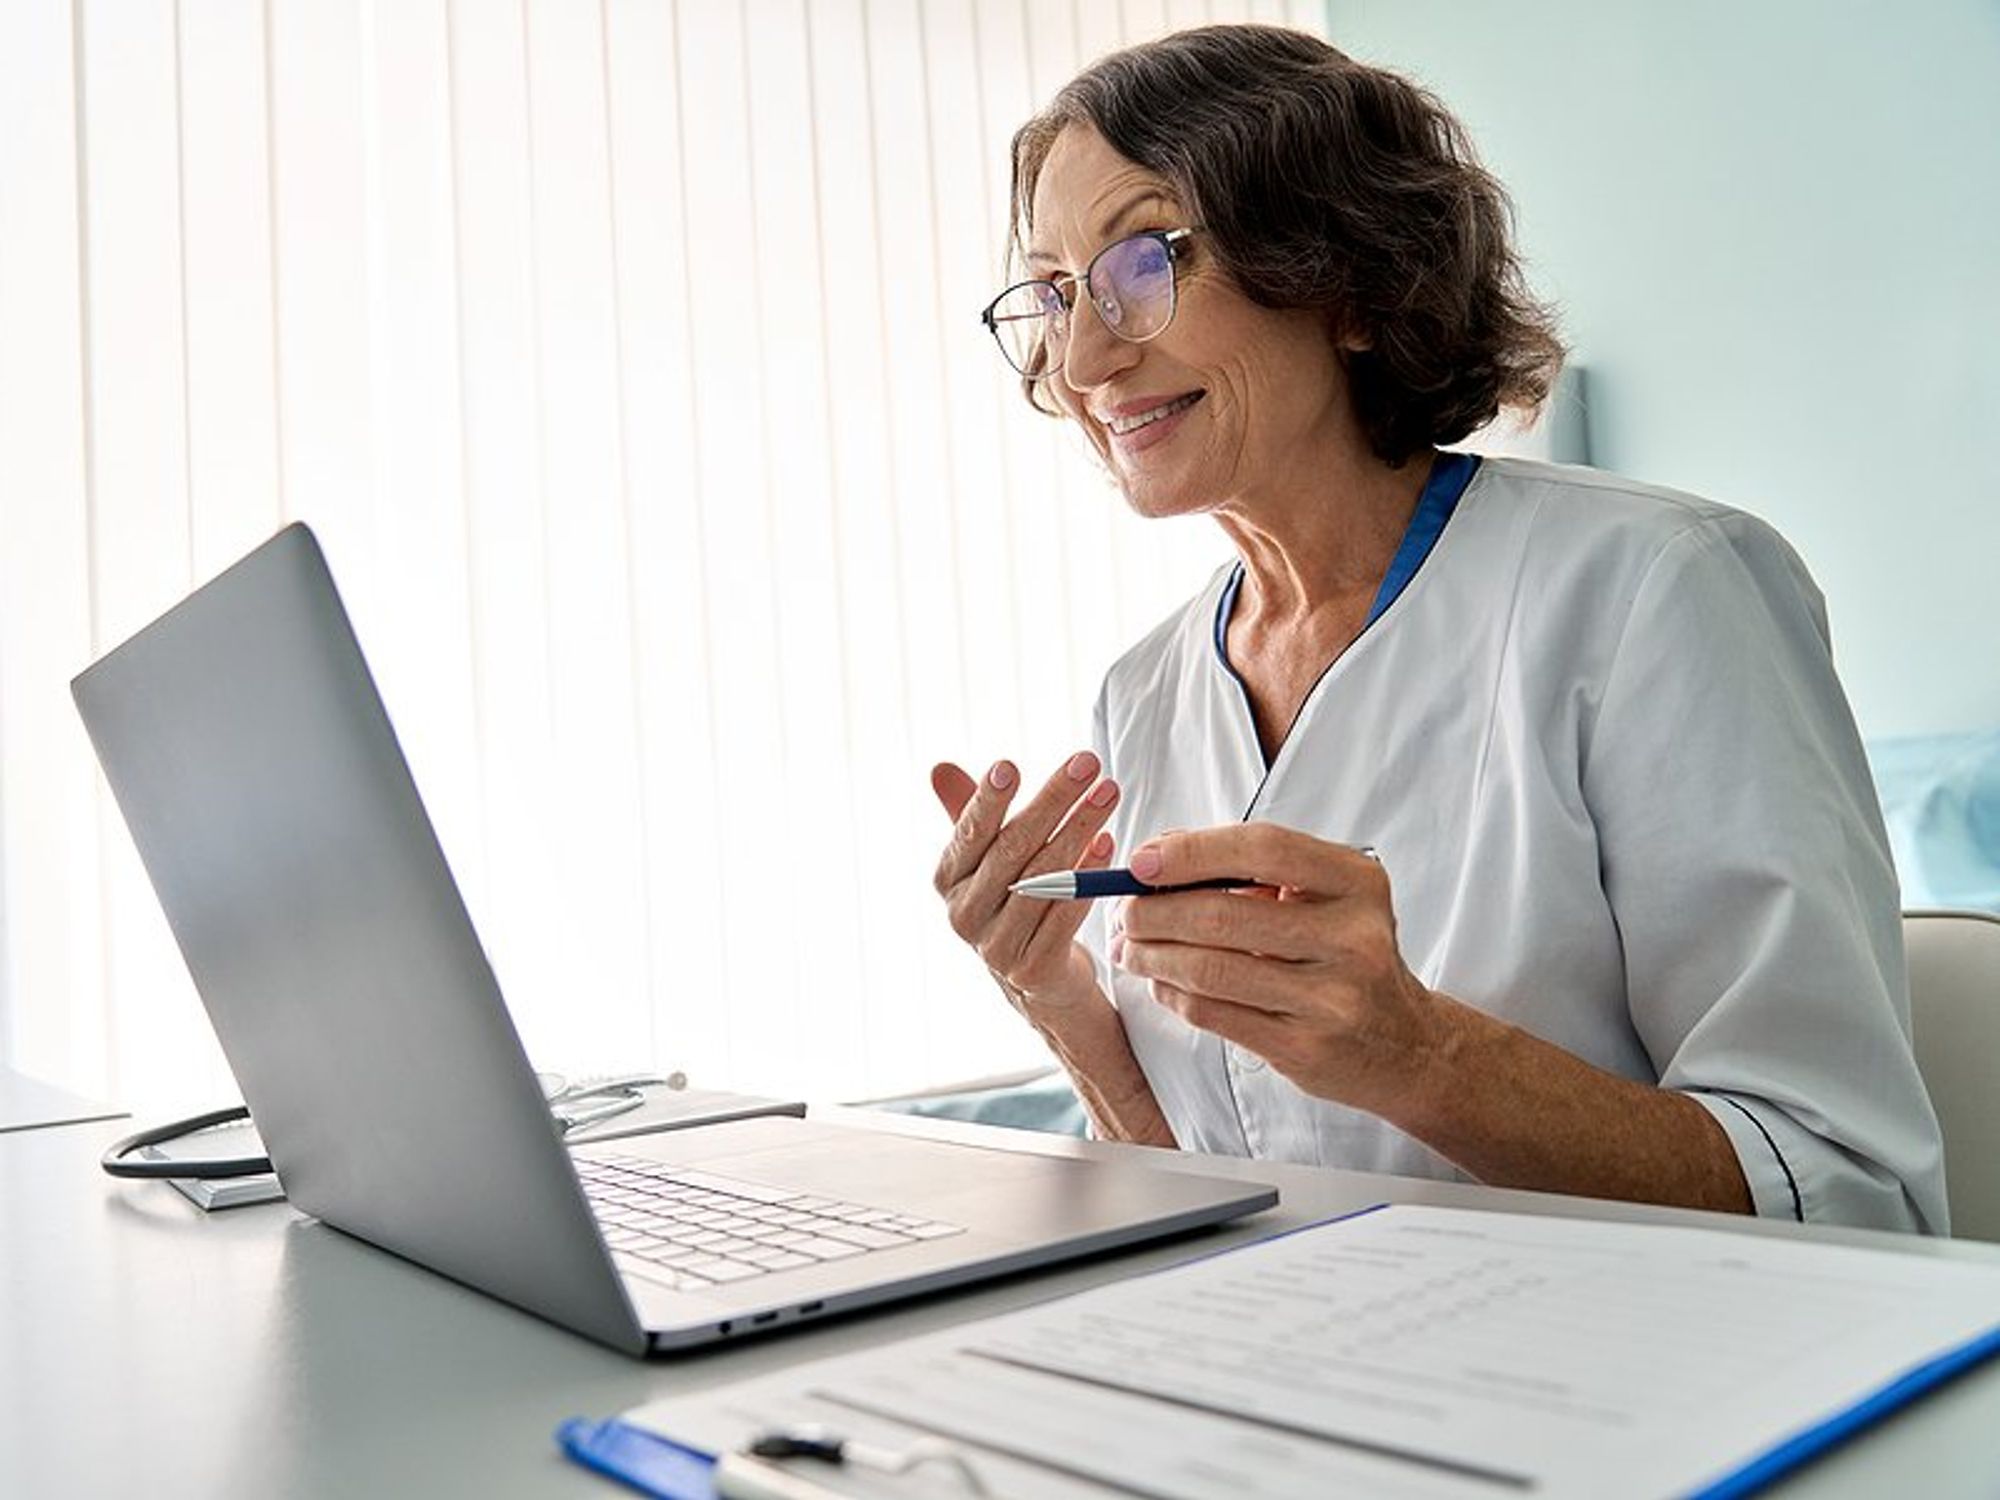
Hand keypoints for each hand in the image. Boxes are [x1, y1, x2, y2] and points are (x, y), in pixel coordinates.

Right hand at [930, 752, 1120, 1011]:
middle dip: (1053, 800)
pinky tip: (1106, 843)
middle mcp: (965, 914)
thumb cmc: (1012, 901)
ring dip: (1080, 829)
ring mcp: (998, 945)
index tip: (1009, 766)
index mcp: (948, 880)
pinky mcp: (1034, 967)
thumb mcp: (986, 858)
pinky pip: (1066, 913)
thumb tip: (940, 768)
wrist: (1037, 978)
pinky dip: (1088, 875)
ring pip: (1045, 878)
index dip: (987, 800)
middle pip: (1013, 848)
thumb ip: (968, 814)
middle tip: (1087, 763)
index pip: (969, 833)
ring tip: (1106, 793)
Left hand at [1109, 823, 1446, 1114]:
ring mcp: (1332, 998)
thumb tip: (1157, 853)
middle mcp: (1353, 937)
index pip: (1263, 849)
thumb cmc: (1346, 955)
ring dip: (1154, 955)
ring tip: (1130, 948)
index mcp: (1356, 882)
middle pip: (1223, 914)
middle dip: (1155, 912)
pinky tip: (1160, 982)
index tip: (1141, 861)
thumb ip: (1250, 867)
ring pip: (1210, 969)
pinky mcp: (1305, 1047)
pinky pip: (1214, 1014)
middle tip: (1125, 912)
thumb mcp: (1322, 897)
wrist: (1406, 1044)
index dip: (1192, 851)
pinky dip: (1173, 994)